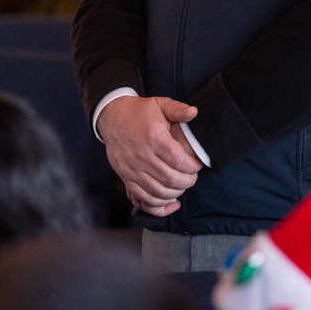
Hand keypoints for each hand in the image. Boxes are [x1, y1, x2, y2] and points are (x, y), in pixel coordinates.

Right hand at [99, 96, 201, 216]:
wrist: (112, 118)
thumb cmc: (139, 112)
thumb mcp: (159, 104)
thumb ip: (178, 109)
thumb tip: (194, 112)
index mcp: (153, 137)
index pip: (179, 161)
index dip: (193, 167)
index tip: (198, 165)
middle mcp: (142, 155)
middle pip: (171, 179)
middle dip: (188, 181)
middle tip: (192, 177)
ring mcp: (133, 169)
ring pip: (159, 192)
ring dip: (175, 193)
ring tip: (182, 185)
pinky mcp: (126, 177)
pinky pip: (143, 198)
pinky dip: (159, 205)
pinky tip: (171, 201)